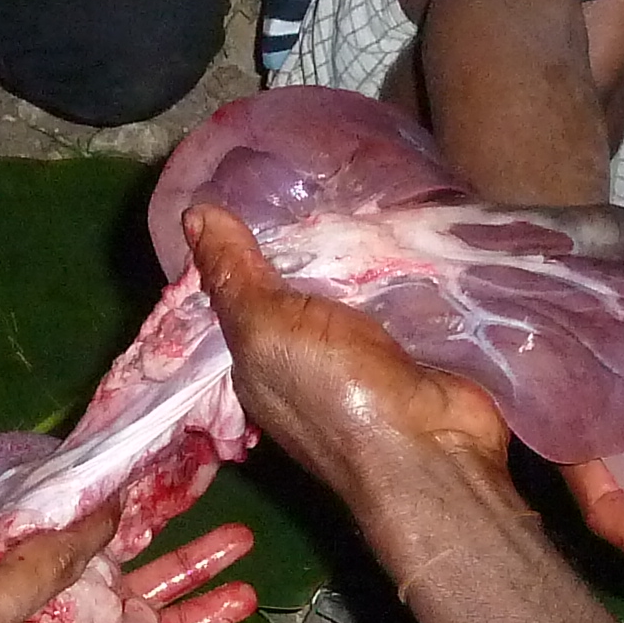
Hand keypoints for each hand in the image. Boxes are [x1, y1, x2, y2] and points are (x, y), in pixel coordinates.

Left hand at [193, 206, 521, 509]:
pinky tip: (403, 220)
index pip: (240, 296)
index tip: (252, 187)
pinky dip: (401, 263)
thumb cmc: (335, 393)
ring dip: (356, 246)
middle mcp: (304, 361)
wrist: (429, 447)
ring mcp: (362, 357)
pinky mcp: (412, 348)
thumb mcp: (265, 328)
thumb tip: (194, 213)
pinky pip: (398, 293)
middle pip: (298, 287)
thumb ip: (234, 274)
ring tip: (358, 182)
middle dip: (304, 237)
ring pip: (350, 287)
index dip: (241, 246)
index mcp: (257, 362)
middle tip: (314, 175)